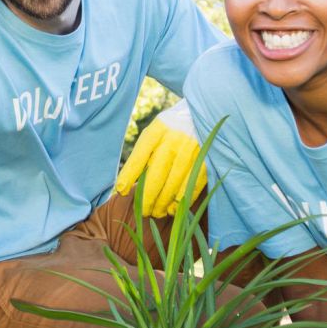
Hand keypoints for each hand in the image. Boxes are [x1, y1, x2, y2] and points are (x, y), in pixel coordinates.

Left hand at [115, 101, 203, 217]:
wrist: (204, 114)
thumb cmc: (172, 129)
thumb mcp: (155, 132)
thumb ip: (143, 153)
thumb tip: (125, 184)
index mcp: (157, 130)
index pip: (139, 156)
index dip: (129, 176)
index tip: (121, 191)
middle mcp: (173, 140)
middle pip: (156, 175)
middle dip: (147, 198)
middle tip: (143, 211)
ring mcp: (191, 150)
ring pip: (173, 184)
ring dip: (163, 203)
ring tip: (156, 213)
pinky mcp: (205, 159)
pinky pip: (191, 185)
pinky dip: (181, 200)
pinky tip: (174, 209)